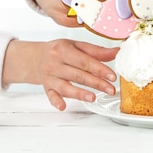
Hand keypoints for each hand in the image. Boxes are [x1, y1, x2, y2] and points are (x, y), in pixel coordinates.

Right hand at [3, 39, 118, 110]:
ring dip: (79, 93)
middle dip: (96, 83)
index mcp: (63, 50)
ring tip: (93, 98)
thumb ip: (96, 51)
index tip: (112, 76)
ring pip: (65, 87)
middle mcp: (55, 64)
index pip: (85, 61)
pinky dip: (56, 101)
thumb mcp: (76, 45)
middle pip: (78, 75)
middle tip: (110, 90)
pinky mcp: (46, 87)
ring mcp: (49, 77)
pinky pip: (50, 95)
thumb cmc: (59, 51)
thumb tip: (116, 52)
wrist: (36, 57)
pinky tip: (63, 106)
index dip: (99, 69)